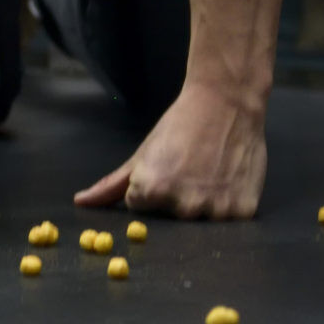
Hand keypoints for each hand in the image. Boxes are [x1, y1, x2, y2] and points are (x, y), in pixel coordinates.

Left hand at [76, 78, 266, 217]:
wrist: (226, 103)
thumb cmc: (180, 125)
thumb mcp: (142, 154)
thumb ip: (110, 186)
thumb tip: (80, 202)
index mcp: (151, 192)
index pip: (141, 209)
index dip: (152, 189)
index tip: (167, 168)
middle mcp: (183, 206)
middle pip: (171, 219)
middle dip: (176, 199)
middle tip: (190, 169)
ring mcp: (215, 211)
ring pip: (201, 220)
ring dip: (205, 202)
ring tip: (210, 172)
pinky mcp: (243, 211)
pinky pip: (230, 218)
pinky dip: (229, 202)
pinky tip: (227, 178)